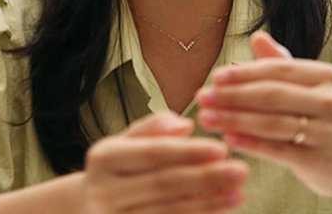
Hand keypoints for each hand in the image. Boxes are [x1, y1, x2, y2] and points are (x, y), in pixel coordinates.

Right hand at [81, 111, 248, 213]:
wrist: (90, 206)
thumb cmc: (119, 167)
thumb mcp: (128, 140)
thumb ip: (154, 128)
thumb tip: (185, 126)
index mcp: (103, 158)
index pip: (153, 153)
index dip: (189, 152)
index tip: (222, 149)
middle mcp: (103, 192)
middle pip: (164, 184)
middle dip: (206, 177)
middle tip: (241, 171)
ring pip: (169, 211)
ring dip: (209, 203)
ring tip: (239, 193)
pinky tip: (220, 211)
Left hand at [195, 31, 331, 204]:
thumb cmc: (320, 119)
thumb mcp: (307, 88)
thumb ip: (281, 64)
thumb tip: (257, 37)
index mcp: (325, 76)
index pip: (278, 70)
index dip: (244, 73)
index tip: (214, 77)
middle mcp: (330, 100)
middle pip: (272, 95)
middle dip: (232, 96)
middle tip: (201, 97)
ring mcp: (327, 131)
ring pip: (272, 123)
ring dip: (234, 119)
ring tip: (206, 118)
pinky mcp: (318, 160)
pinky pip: (277, 150)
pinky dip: (250, 143)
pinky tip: (227, 139)